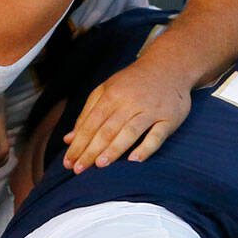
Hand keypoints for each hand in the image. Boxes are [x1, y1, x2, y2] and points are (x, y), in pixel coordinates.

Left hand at [63, 56, 192, 169]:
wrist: (168, 67)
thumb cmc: (132, 83)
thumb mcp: (107, 90)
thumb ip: (87, 114)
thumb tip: (69, 139)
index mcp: (111, 95)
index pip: (91, 123)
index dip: (79, 143)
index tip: (68, 162)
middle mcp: (130, 102)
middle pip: (107, 130)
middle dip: (91, 151)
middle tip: (78, 170)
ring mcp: (150, 110)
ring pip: (129, 132)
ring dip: (114, 149)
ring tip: (99, 165)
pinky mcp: (169, 118)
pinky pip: (157, 135)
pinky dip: (146, 148)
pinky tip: (133, 160)